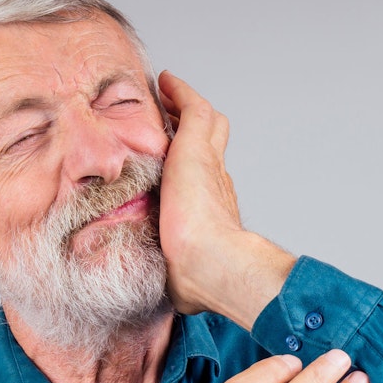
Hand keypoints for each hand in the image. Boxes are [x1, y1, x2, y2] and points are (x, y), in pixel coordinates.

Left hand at [156, 71, 295, 328]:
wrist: (210, 263)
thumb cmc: (197, 278)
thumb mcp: (181, 276)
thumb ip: (179, 277)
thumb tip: (178, 300)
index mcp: (214, 208)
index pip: (208, 178)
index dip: (197, 168)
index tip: (181, 167)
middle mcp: (217, 180)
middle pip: (212, 143)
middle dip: (194, 131)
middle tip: (175, 119)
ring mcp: (209, 161)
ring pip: (205, 122)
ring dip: (187, 108)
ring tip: (168, 96)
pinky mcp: (196, 146)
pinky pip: (191, 107)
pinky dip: (180, 93)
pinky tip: (165, 82)